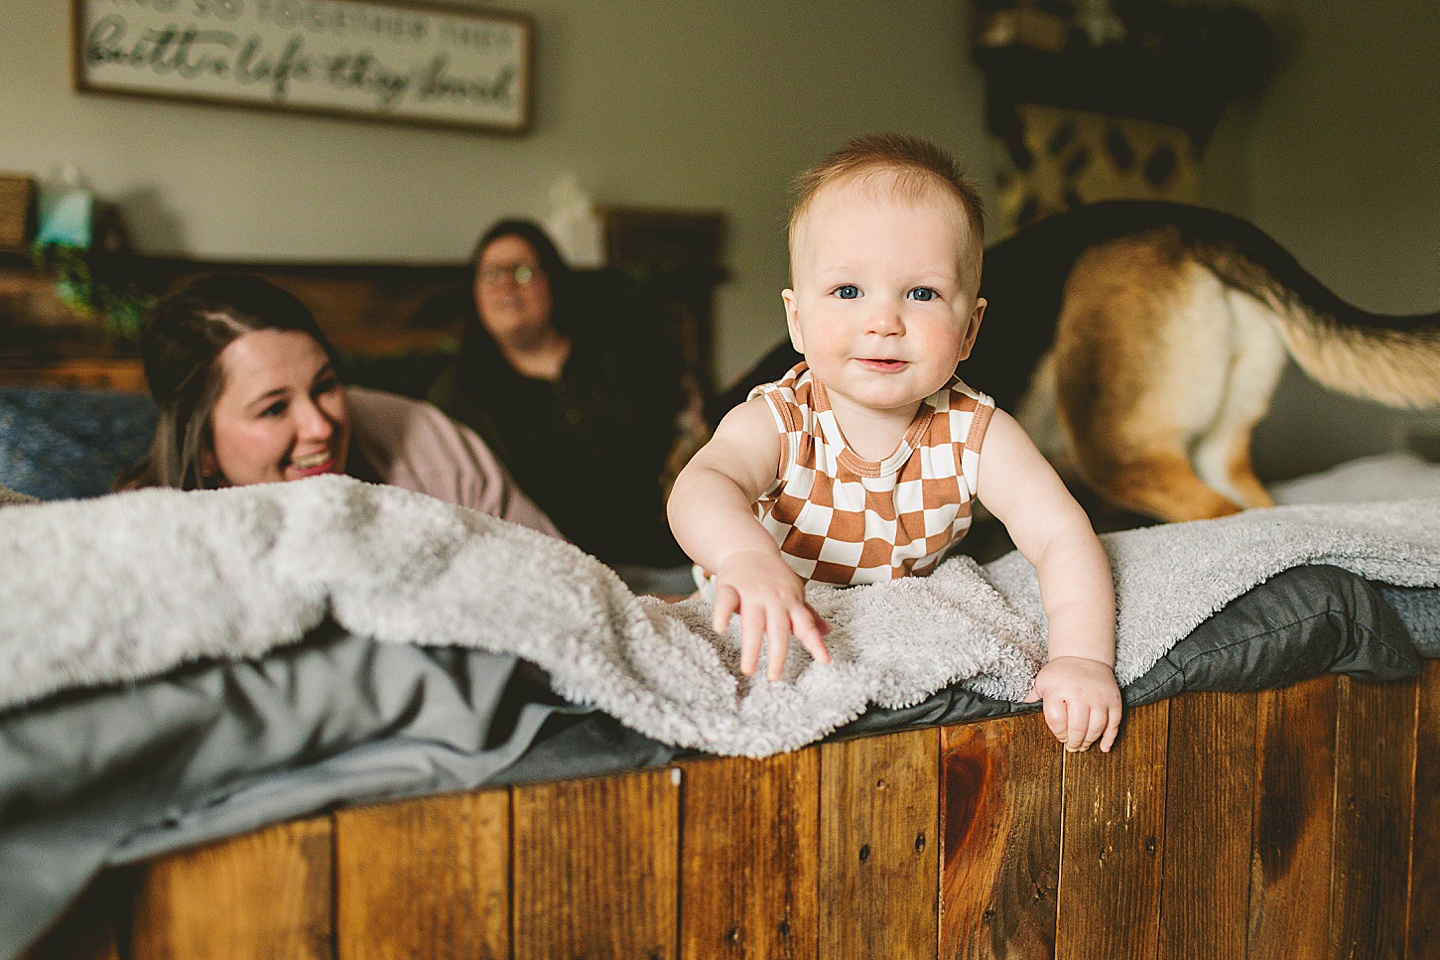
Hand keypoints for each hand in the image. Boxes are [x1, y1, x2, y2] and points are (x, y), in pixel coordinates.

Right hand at [712, 549, 831, 679]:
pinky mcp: (730, 585)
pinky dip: (722, 614)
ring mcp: (752, 591)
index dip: (816, 642)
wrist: (749, 547)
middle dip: (778, 654)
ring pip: (753, 621)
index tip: (824, 661)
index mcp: (791, 601)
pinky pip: (725, 600)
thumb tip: (828, 631)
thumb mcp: (794, 592)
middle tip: (775, 677)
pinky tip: (720, 629)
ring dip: (751, 647)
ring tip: (749, 669)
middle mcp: (774, 598)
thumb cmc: (774, 576)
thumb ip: (807, 614)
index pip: (806, 625)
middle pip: (778, 629)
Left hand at [1024, 656, 1121, 751]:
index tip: (1060, 737)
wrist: (1084, 656)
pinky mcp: (1113, 699)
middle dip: (1074, 742)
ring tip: (1083, 746)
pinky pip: (1114, 723)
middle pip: (1078, 727)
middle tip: (1072, 747)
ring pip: (1096, 728)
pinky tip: (1104, 746)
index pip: (1057, 721)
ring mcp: (1098, 697)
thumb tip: (1021, 710)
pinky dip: (1109, 738)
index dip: (1059, 734)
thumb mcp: (1042, 681)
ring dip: (1089, 741)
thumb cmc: (1060, 673)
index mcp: (1058, 691)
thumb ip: (1033, 697)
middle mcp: (1079, 694)